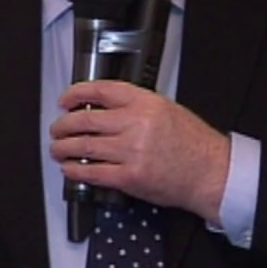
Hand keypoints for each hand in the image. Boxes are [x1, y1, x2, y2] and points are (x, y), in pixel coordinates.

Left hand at [51, 79, 230, 222]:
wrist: (210, 172)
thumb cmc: (191, 142)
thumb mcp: (165, 109)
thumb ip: (135, 106)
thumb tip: (101, 109)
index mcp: (145, 102)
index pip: (100, 91)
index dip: (76, 94)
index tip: (65, 100)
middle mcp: (135, 123)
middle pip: (84, 120)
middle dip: (63, 125)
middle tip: (57, 129)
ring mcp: (131, 151)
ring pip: (83, 146)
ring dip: (63, 148)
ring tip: (57, 149)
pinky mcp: (129, 177)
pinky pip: (92, 171)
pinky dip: (75, 170)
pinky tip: (69, 168)